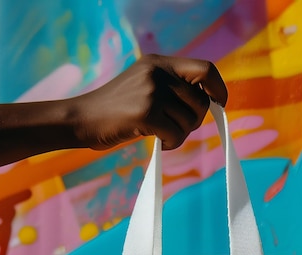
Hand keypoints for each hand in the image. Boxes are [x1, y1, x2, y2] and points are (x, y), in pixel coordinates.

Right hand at [73, 54, 227, 150]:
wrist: (82, 119)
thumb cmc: (114, 110)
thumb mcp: (143, 86)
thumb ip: (170, 88)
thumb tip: (206, 102)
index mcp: (159, 63)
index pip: (205, 69)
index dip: (218, 88)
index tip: (220, 104)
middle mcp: (158, 72)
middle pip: (200, 100)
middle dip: (196, 121)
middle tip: (179, 129)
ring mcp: (151, 91)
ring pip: (189, 120)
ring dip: (181, 135)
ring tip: (164, 136)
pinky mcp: (145, 113)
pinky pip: (176, 134)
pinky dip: (172, 143)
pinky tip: (160, 143)